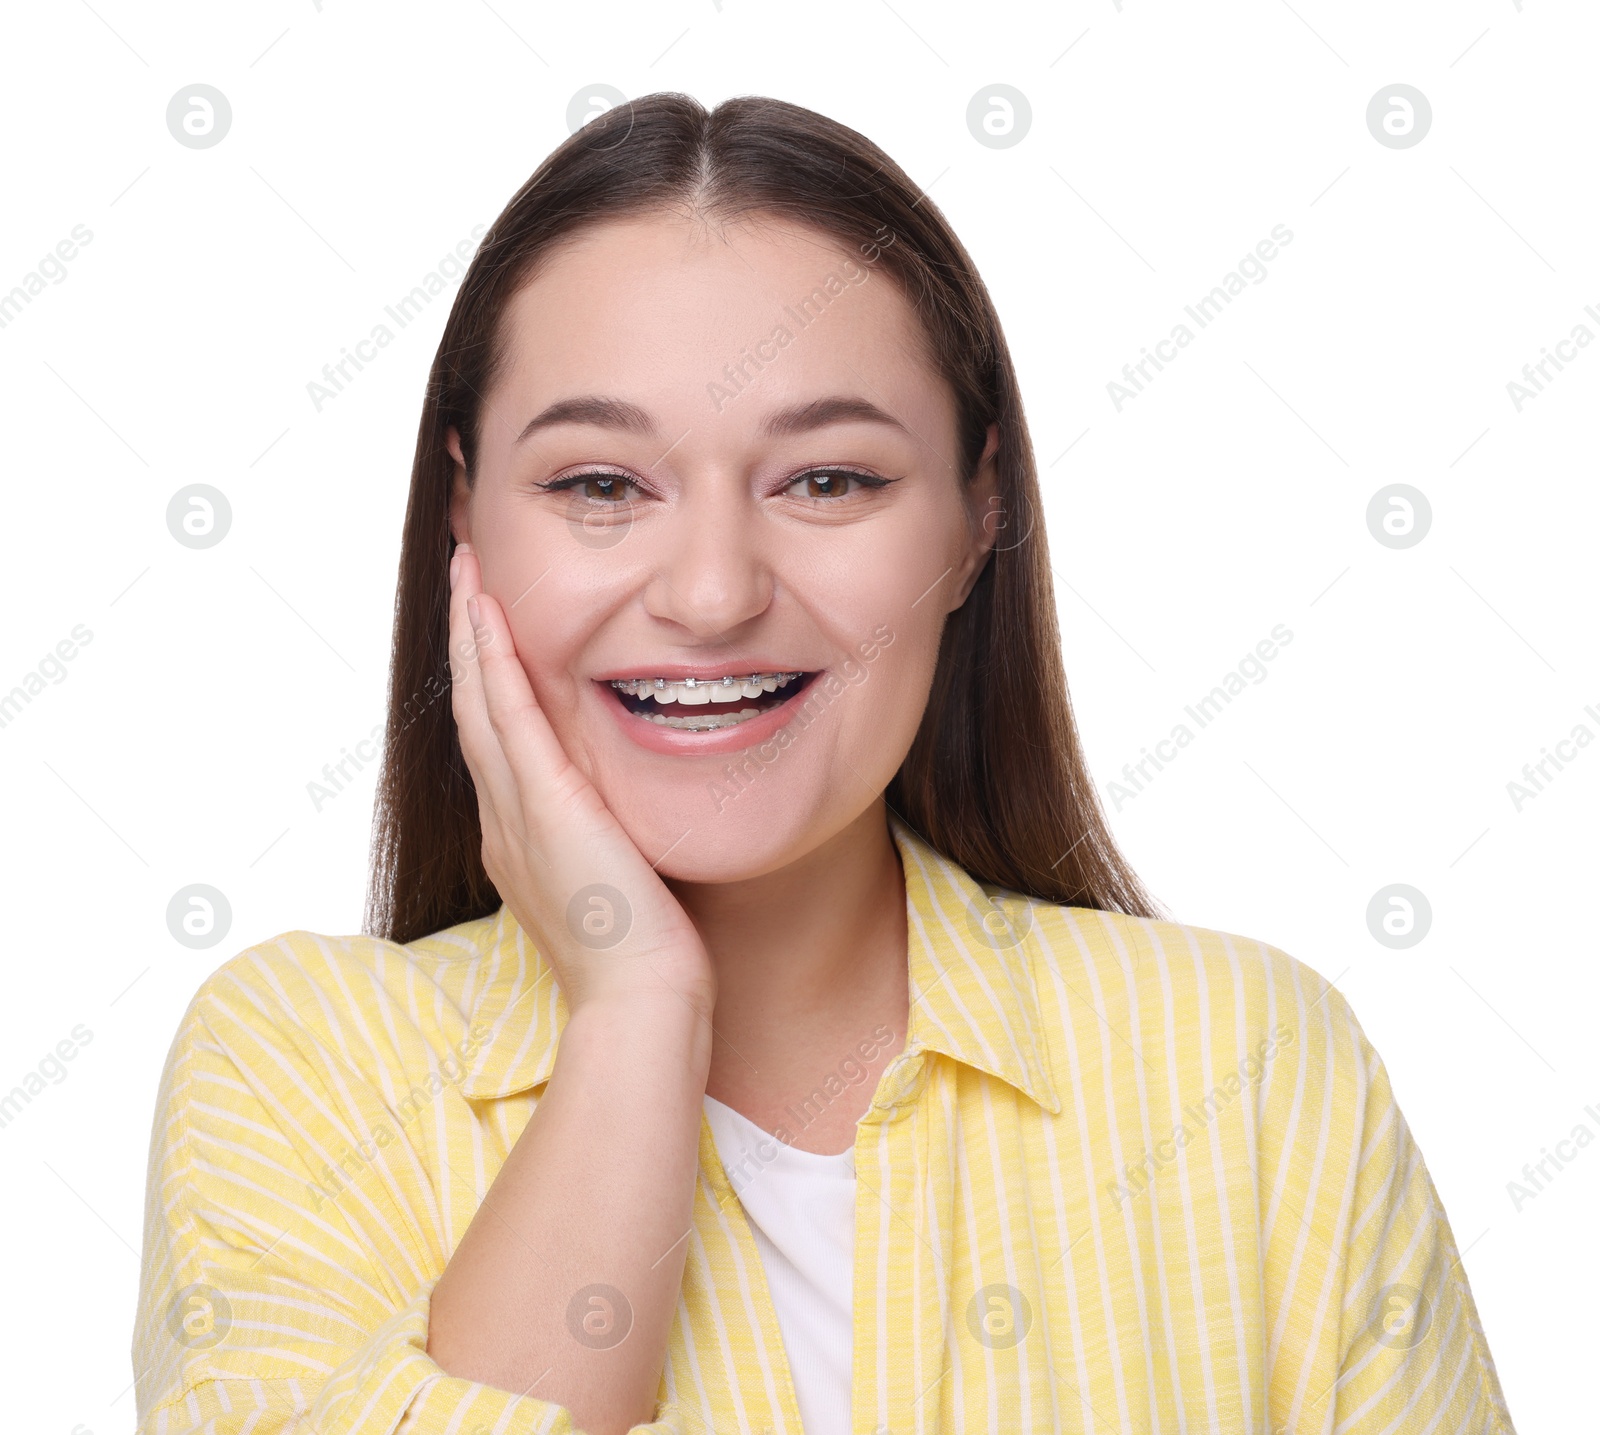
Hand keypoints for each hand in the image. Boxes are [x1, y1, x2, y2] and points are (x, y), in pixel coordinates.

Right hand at [448, 542, 715, 1018]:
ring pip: (478, 701)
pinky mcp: (544, 805)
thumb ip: (615, 845)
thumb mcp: (621, 888)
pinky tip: (487, 611)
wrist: (641, 1004)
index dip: (487, 682)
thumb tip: (634, 821)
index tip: (489, 632)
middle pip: (473, 711)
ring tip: (466, 571)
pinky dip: (493, 659)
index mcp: (522, 841)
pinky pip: (507, 715)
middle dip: (468, 642)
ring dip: (471, 632)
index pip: (498, 743)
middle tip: (463, 578)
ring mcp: (517, 812)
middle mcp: (504, 821)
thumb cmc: (644, 963)